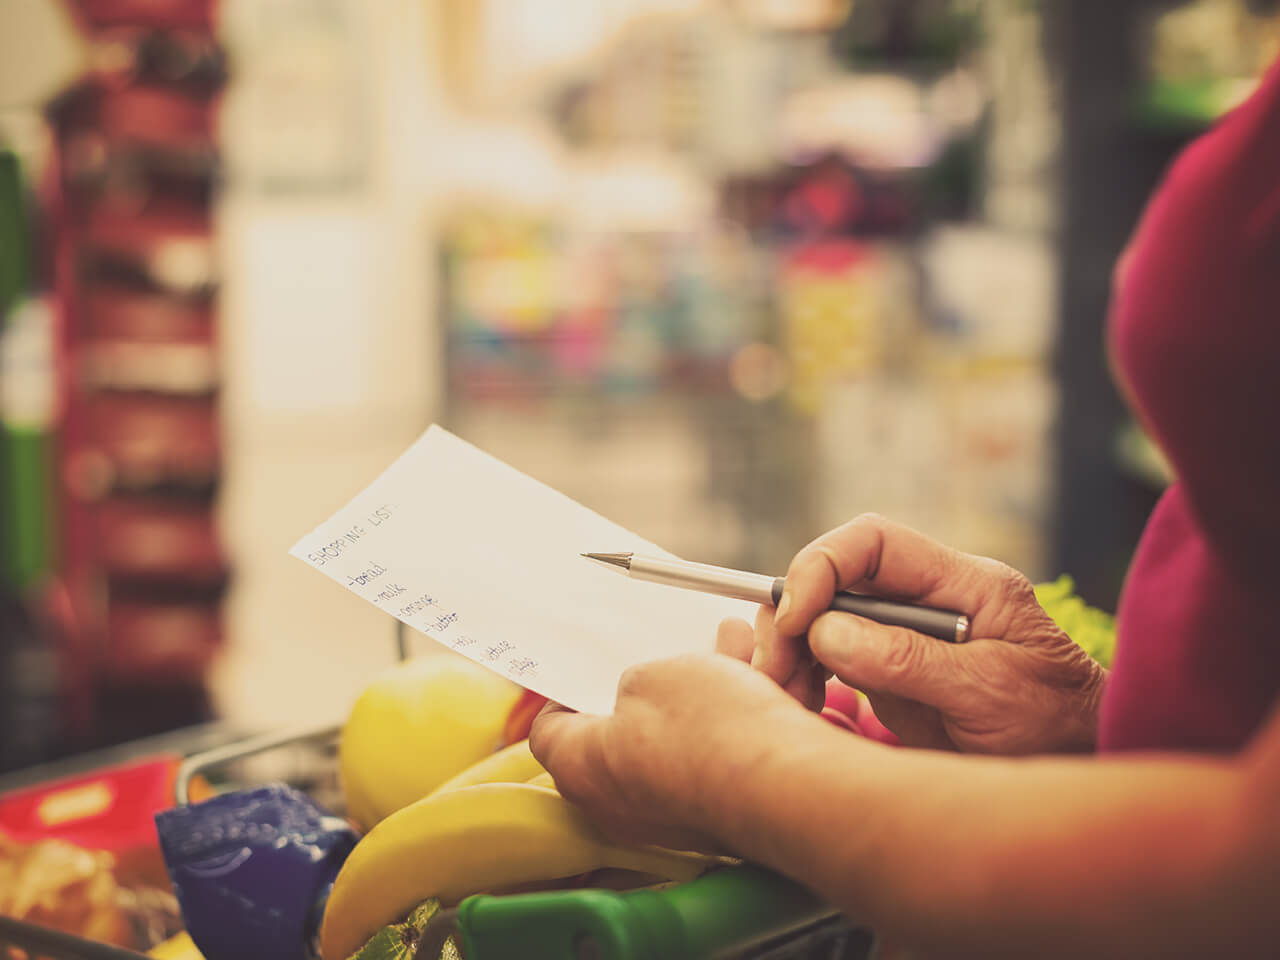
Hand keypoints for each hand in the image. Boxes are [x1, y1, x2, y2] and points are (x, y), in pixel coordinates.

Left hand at [529, 636, 817, 850]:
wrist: (786, 786)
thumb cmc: (708, 732)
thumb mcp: (654, 674)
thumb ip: (636, 680)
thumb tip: (643, 694)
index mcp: (581, 770)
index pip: (550, 732)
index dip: (564, 693)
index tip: (586, 668)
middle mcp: (619, 806)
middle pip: (623, 733)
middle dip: (656, 681)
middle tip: (672, 650)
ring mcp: (672, 816)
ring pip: (682, 738)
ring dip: (706, 689)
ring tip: (734, 643)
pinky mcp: (721, 815)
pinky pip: (719, 755)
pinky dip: (736, 716)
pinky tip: (762, 675)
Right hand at [754, 513, 1105, 753]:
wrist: (1079, 766)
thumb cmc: (1054, 724)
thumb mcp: (990, 693)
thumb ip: (911, 660)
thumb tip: (828, 632)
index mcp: (963, 582)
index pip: (875, 542)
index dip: (823, 566)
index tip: (796, 618)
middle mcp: (926, 599)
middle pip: (836, 579)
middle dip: (794, 616)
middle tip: (775, 670)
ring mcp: (904, 635)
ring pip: (821, 620)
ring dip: (790, 653)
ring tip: (786, 697)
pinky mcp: (889, 673)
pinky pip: (827, 661)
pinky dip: (802, 679)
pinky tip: (801, 707)